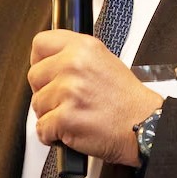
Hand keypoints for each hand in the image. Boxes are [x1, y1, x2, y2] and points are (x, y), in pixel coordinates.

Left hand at [28, 29, 163, 166]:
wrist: (143, 124)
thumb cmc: (126, 98)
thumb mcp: (104, 60)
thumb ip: (76, 56)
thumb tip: (50, 62)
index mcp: (84, 47)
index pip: (41, 43)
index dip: (40, 59)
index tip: (48, 71)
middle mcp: (74, 64)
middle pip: (34, 75)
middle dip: (46, 90)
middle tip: (67, 98)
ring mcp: (68, 90)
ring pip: (36, 105)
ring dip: (51, 114)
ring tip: (76, 113)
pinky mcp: (64, 117)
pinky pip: (41, 128)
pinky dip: (53, 134)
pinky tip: (72, 128)